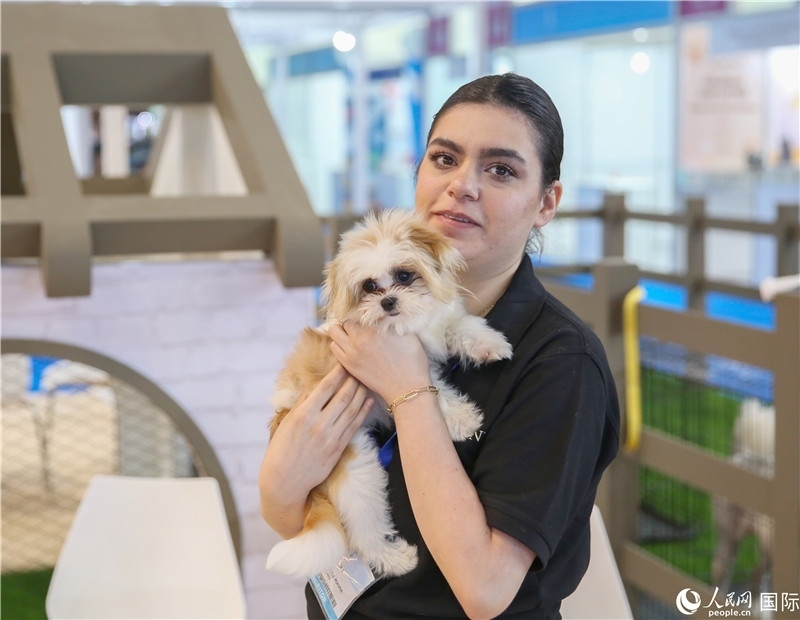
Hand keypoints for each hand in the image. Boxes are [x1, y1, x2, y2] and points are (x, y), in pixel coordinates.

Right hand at [259, 364, 372, 536]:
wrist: (285, 482)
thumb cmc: (281, 450)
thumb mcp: (287, 423)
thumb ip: (302, 404)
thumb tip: (315, 388)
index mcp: (303, 415)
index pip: (325, 388)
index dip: (337, 373)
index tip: (344, 361)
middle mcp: (319, 424)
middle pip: (342, 397)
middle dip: (353, 380)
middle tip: (361, 366)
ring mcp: (330, 437)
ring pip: (351, 410)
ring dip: (361, 393)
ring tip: (368, 380)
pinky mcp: (338, 448)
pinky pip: (354, 426)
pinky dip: (363, 412)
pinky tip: (368, 401)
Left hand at [328, 321, 430, 404]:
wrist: (407, 388)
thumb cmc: (412, 361)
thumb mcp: (408, 334)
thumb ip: (392, 321)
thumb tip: (385, 313)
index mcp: (373, 329)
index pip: (358, 313)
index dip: (364, 315)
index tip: (369, 319)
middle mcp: (358, 339)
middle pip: (343, 322)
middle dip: (350, 323)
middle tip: (360, 328)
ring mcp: (351, 353)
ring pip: (333, 334)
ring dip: (342, 333)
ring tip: (353, 337)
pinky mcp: (348, 366)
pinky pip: (335, 349)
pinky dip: (340, 345)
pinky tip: (352, 348)